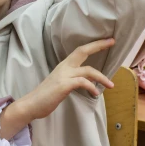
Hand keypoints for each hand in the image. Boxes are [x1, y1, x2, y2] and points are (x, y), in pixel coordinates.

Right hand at [0, 38, 114, 138]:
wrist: (32, 104)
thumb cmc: (46, 96)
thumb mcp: (61, 83)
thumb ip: (73, 79)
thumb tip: (87, 81)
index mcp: (64, 65)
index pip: (80, 51)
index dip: (94, 45)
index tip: (107, 41)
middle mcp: (64, 67)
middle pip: (83, 51)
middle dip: (98, 46)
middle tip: (112, 42)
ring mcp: (64, 75)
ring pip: (88, 70)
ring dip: (102, 77)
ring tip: (111, 85)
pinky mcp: (63, 85)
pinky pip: (82, 82)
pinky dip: (91, 87)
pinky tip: (95, 93)